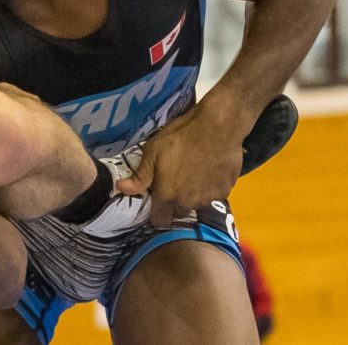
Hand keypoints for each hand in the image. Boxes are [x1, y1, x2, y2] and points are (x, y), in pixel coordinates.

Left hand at [116, 102, 242, 226]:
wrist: (217, 127)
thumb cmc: (180, 137)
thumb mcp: (153, 152)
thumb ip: (140, 176)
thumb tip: (120, 189)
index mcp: (168, 196)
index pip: (160, 221)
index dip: (156, 212)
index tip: (156, 198)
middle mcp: (189, 203)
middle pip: (178, 211)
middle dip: (174, 201)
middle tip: (174, 180)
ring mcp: (210, 198)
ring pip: (197, 203)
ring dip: (193, 194)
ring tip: (192, 171)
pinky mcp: (226, 190)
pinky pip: (214, 195)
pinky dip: (210, 187)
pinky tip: (208, 169)